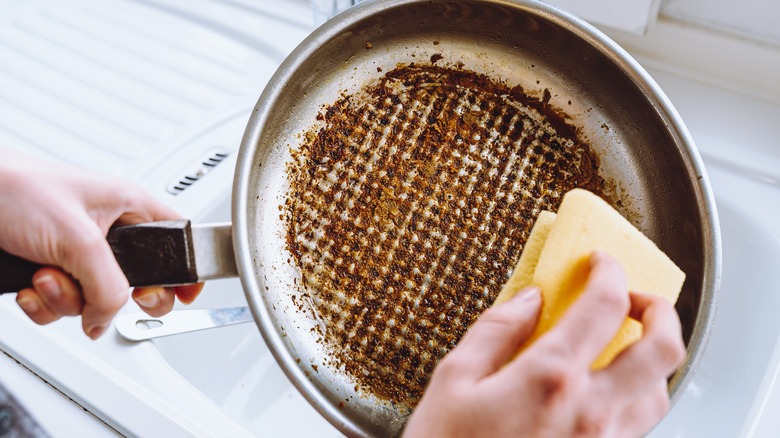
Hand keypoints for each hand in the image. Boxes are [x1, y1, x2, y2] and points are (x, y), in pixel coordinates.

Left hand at [0, 150, 202, 338]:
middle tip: (105, 298)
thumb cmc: (14, 188)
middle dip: (113, 297)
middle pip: (136, 282)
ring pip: (94, 300)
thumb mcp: (78, 238)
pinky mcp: (50, 271)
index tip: (186, 294)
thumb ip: (108, 284)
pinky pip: (62, 306)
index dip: (184, 269)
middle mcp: (107, 233)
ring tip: (46, 275)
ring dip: (66, 299)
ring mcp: (77, 255)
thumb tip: (109, 317)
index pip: (176, 240)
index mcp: (128, 208)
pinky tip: (31, 284)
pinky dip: (43, 304)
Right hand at [404, 251, 685, 437]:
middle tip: (634, 297)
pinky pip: (640, 425)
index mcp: (550, 378)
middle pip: (663, 347)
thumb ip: (495, 330)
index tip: (598, 261)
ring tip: (624, 344)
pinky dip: (636, 395)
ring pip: (660, 390)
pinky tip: (607, 390)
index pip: (605, 304)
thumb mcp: (453, 380)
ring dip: (651, 357)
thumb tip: (529, 299)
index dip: (608, 270)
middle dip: (659, 309)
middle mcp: (590, 412)